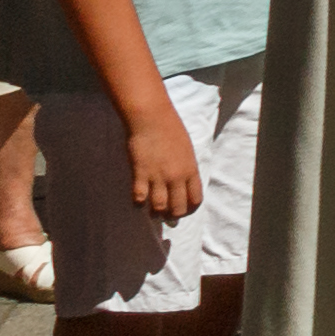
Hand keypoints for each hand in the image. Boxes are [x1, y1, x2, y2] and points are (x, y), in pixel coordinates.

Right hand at [126, 102, 198, 219]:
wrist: (153, 119)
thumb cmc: (172, 130)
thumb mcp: (188, 151)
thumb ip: (187, 168)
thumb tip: (184, 184)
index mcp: (191, 170)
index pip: (195, 199)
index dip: (190, 209)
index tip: (184, 211)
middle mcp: (177, 177)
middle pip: (178, 208)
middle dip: (173, 215)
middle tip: (167, 216)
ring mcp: (158, 177)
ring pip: (159, 207)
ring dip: (156, 212)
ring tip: (153, 212)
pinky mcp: (140, 174)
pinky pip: (139, 197)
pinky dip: (139, 202)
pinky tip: (139, 200)